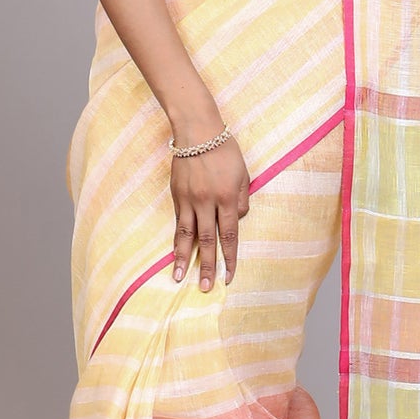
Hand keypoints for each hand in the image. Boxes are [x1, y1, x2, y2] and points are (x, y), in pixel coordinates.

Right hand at [169, 128, 250, 290]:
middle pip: (207, 241)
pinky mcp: (176, 195)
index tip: (229, 277)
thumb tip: (236, 221)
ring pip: (187, 235)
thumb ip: (242, 200)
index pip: (229, 235)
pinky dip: (177, 240)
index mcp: (228, 198)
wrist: (197, 130)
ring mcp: (189, 199)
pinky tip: (175, 254)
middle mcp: (207, 202)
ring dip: (184, 259)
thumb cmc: (225, 150)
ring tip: (180, 279)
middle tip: (205, 288)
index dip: (229, 258)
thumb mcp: (243, 174)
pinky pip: (178, 223)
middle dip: (207, 266)